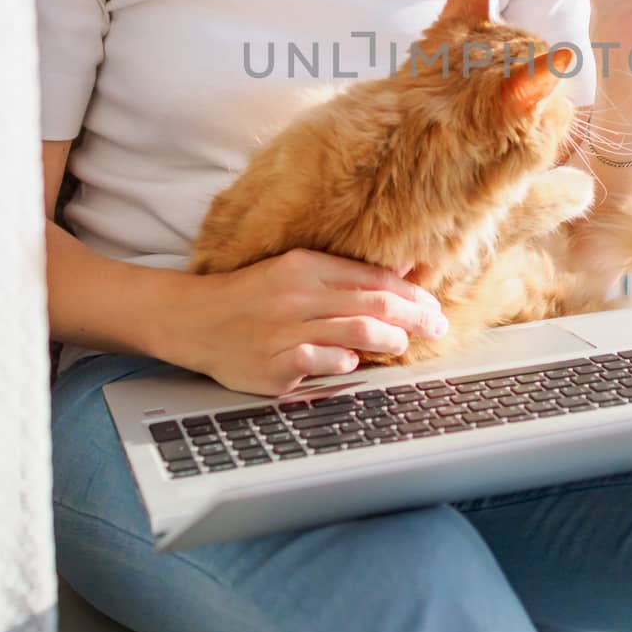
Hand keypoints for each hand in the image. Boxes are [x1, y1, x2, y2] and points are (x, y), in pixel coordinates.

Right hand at [184, 249, 449, 396]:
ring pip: (357, 331)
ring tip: (402, 344)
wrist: (194, 320)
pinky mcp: (276, 365)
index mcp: (306, 266)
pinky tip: (355, 362)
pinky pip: (325, 362)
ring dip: (390, 339)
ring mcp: (287, 331)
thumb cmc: (252, 296)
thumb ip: (347, 273)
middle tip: (437, 326)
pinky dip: (346, 361)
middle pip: (374, 304)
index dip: (410, 293)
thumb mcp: (296, 270)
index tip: (433, 304)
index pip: (373, 278)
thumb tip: (404, 268)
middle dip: (415, 316)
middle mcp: (298, 295)